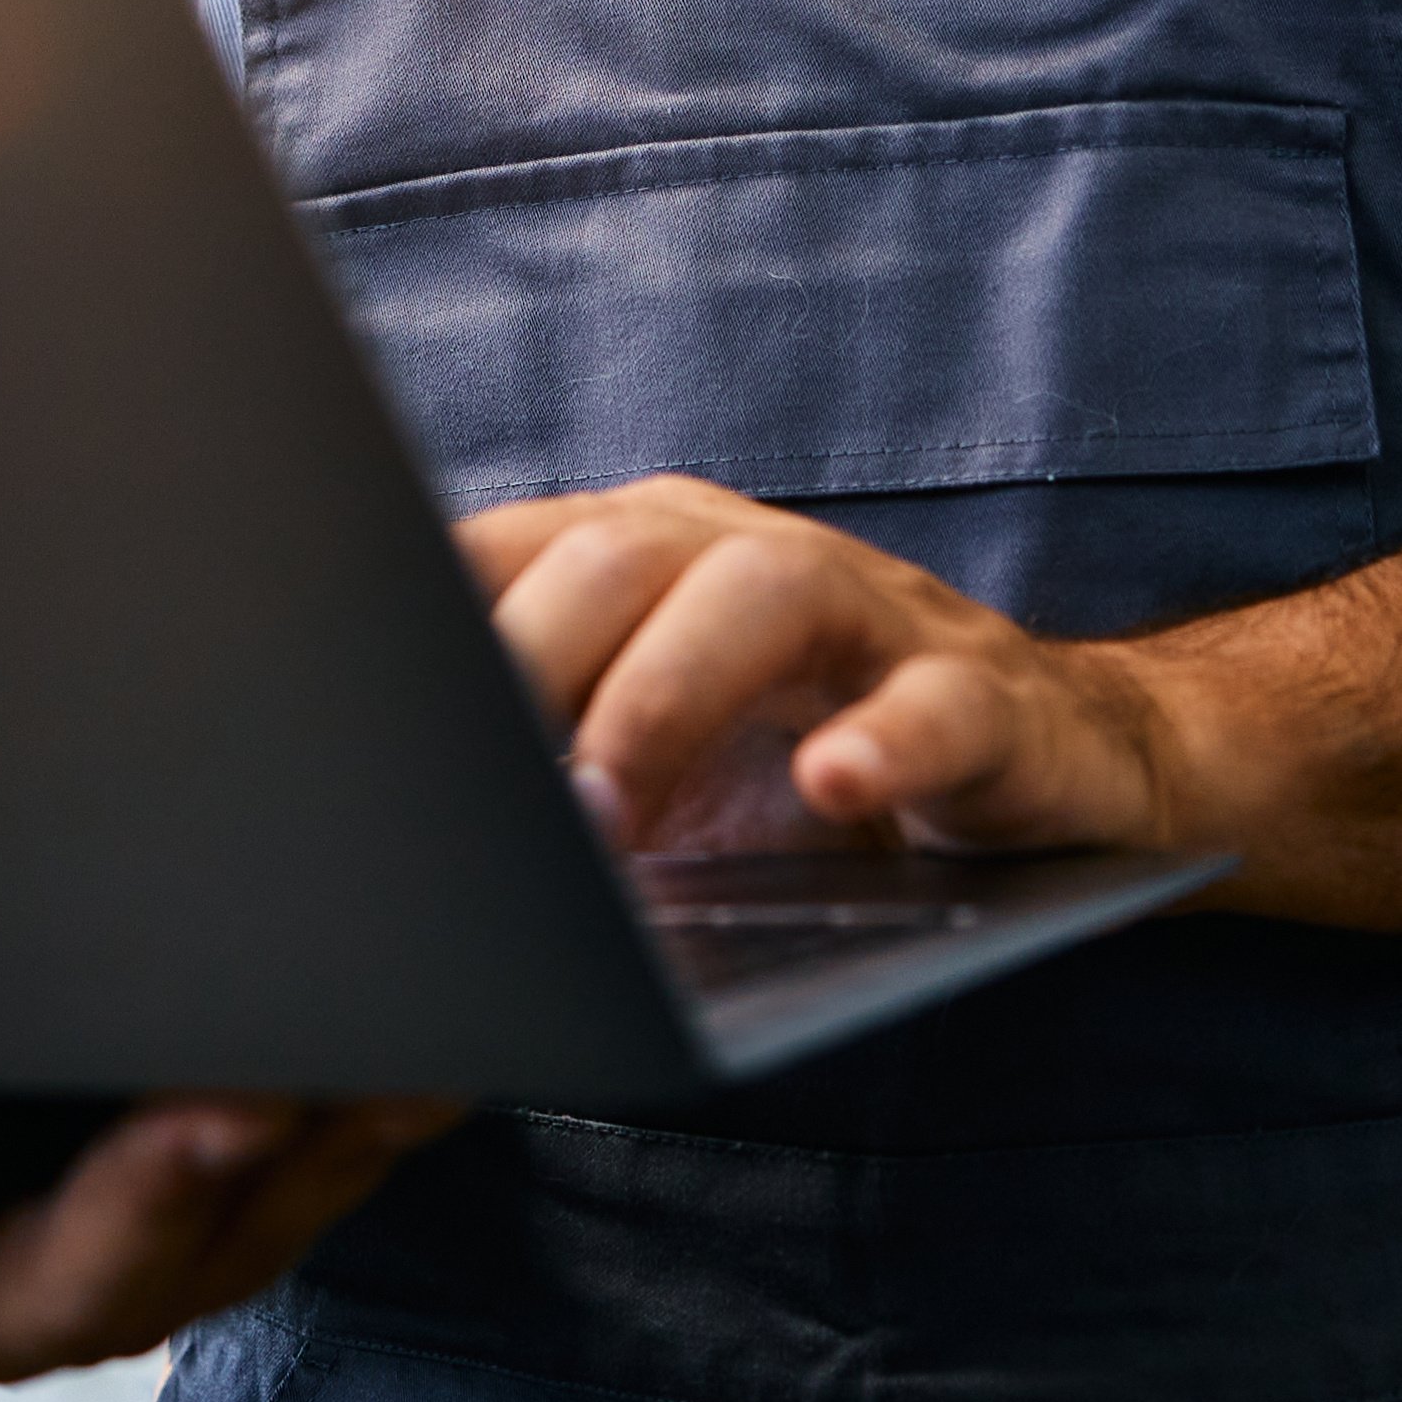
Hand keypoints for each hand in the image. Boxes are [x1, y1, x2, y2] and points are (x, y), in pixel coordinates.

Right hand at [0, 1019, 459, 1383]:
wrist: (33, 1123)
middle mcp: (1, 1272)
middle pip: (8, 1260)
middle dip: (62, 1180)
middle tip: (72, 1081)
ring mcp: (159, 1242)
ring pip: (205, 1219)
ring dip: (241, 1153)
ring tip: (281, 1068)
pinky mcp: (299, 1183)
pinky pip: (358, 1142)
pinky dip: (401, 1080)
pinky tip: (438, 1013)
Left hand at [463, 473, 1196, 859]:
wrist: (1049, 760)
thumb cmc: (805, 760)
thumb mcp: (656, 754)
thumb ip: (546, 762)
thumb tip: (393, 853)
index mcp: (642, 557)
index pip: (504, 548)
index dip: (425, 624)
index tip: (353, 719)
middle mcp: (744, 556)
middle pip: (615, 556)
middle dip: (533, 666)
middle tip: (479, 798)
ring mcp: (874, 614)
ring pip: (763, 596)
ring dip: (665, 697)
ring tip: (609, 808)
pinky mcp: (986, 696)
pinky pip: (937, 702)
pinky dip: (882, 741)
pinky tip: (832, 784)